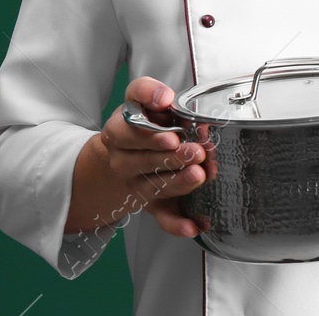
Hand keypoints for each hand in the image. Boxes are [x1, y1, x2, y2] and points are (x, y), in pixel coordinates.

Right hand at [94, 76, 212, 237]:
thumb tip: (162, 97)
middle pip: (144, 163)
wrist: (130, 148)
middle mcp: (123, 162)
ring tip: (200, 175)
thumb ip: (148, 91)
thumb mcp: (141, 97)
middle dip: (172, 159)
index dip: (150, 138)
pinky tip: (194, 226)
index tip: (172, 137)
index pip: (128, 135)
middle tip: (196, 153)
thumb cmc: (144, 117)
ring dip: (178, 184)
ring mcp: (137, 184)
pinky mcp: (153, 203)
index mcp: (118, 133)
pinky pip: (162, 217)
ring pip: (154, 189)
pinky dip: (177, 224)